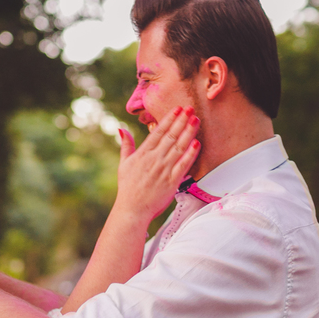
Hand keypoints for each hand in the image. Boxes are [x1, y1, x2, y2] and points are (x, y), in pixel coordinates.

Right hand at [114, 106, 199, 222]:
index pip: (158, 132)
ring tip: (196, 120)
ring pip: (179, 147)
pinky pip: (183, 165)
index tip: (177, 109)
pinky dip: (191, 154)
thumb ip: (126, 145)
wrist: (132, 209)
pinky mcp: (172, 181)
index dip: (169, 119)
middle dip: (182, 121)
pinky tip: (197, 143)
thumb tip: (121, 129)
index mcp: (143, 154)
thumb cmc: (128, 188)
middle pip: (171, 136)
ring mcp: (164, 170)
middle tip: (191, 108)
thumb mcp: (123, 164)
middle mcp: (154, 159)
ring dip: (188, 132)